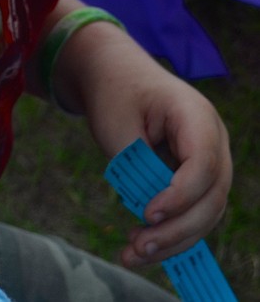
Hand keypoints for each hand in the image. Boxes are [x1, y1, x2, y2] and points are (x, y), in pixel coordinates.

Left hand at [68, 26, 230, 266]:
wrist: (114, 74)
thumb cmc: (114, 93)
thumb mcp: (116, 125)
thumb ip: (135, 168)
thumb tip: (150, 217)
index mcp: (196, 114)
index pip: (202, 163)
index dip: (180, 195)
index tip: (147, 214)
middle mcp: (212, 139)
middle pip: (211, 195)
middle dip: (177, 228)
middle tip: (138, 245)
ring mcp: (210, 159)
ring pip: (205, 212)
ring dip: (173, 239)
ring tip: (132, 252)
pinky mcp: (197, 177)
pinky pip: (192, 210)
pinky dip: (170, 232)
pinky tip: (140, 247)